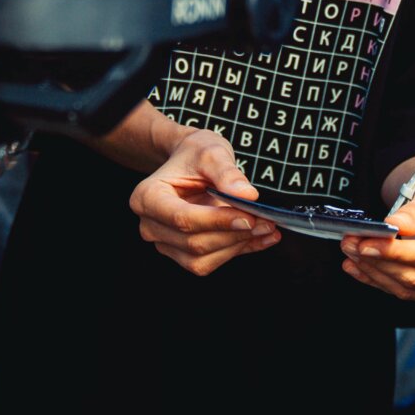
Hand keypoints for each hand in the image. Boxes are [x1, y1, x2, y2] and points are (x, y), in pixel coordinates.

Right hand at [131, 129, 280, 277]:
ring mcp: (165, 243)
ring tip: (267, 228)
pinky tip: (260, 238)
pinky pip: (210, 262)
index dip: (217, 221)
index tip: (248, 217)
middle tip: (266, 221)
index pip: (182, 218)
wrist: (190, 162)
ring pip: (202, 259)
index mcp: (147, 197)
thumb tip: (248, 196)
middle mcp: (151, 225)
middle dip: (233, 234)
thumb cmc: (195, 155)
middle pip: (193, 242)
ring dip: (238, 246)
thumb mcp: (211, 151)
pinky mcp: (182, 254)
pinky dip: (238, 251)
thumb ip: (227, 172)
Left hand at [340, 168, 414, 303]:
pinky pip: (403, 291)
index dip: (398, 253)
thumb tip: (393, 225)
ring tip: (349, 250)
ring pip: (407, 288)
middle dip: (379, 262)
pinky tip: (356, 266)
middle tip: (350, 244)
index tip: (368, 243)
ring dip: (374, 271)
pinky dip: (377, 279)